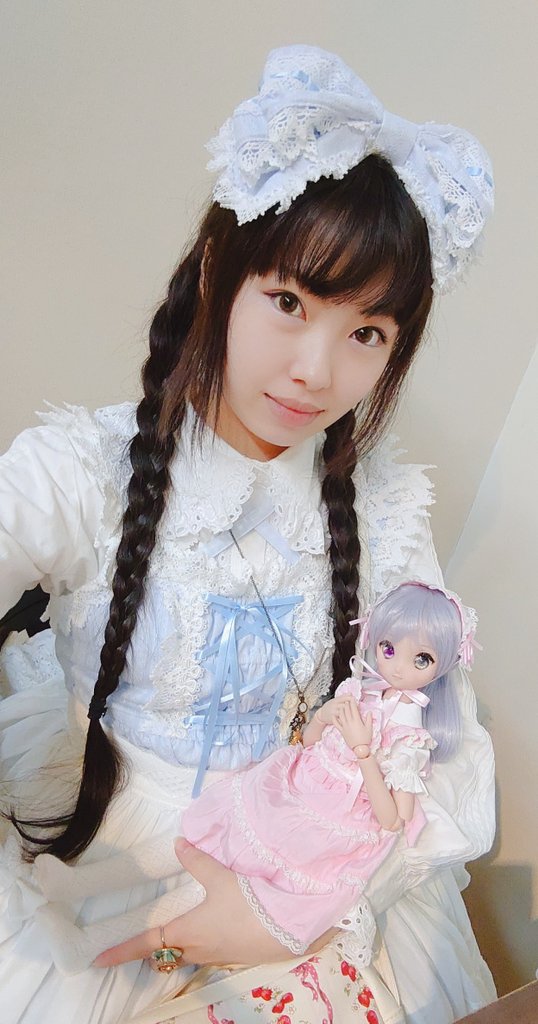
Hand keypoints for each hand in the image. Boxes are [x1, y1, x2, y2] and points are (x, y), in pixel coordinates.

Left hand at [93, 840, 336, 967]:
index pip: (146, 943)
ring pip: (186, 953)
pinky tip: (208, 928)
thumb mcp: (221, 878)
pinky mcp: (233, 954)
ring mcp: (216, 954)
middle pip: (165, 952)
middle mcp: (197, 948)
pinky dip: (197, 943)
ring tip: (171, 932)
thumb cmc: (248, 905)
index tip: (97, 959)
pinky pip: (205, 951)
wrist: (285, 930)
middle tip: (137, 940)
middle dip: (149, 949)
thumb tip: (177, 843)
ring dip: (175, 946)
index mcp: (187, 932)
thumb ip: (198, 861)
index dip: (121, 950)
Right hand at [315, 693, 355, 726]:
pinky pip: (341, 719)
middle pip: (346, 705)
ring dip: (350, 714)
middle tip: (357, 708)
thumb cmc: (329, 707)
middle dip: (352, 707)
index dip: (352, 699)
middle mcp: (334, 705)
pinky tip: (349, 720)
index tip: (356, 701)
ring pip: (344, 713)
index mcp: (336, 700)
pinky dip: (346, 720)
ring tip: (354, 714)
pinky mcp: (333, 719)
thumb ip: (343, 697)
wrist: (321, 714)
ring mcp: (334, 712)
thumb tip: (351, 693)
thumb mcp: (335, 700)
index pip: (346, 697)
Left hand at [333, 700, 372, 750]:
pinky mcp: (342, 731)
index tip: (352, 698)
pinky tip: (334, 715)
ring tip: (342, 705)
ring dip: (341, 709)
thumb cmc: (365, 738)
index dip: (352, 703)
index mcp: (357, 721)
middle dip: (347, 704)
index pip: (353, 709)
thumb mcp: (369, 728)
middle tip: (347, 700)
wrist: (359, 748)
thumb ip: (369, 719)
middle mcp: (349, 722)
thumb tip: (369, 712)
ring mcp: (345, 726)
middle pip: (347, 710)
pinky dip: (334, 719)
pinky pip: (336, 724)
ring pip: (341, 715)